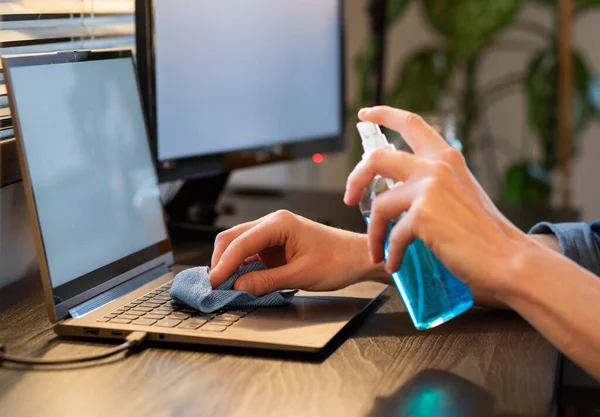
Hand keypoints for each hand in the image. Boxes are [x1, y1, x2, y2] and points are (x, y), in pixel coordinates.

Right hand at [209, 210, 376, 294]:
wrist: (356, 258)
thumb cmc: (337, 261)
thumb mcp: (301, 275)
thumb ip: (267, 281)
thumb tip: (239, 287)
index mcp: (279, 223)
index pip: (240, 243)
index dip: (223, 265)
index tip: (214, 283)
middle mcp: (273, 223)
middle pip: (232, 238)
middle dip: (221, 261)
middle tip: (215, 286)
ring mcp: (273, 232)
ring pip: (238, 244)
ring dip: (229, 264)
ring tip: (225, 286)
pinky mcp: (275, 244)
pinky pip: (250, 253)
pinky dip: (241, 266)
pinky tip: (239, 280)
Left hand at [344, 106, 535, 297]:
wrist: (508, 259)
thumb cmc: (485, 233)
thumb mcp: (460, 193)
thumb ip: (432, 185)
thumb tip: (397, 192)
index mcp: (446, 158)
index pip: (411, 123)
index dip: (383, 114)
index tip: (364, 114)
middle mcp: (436, 166)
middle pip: (377, 158)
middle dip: (355, 178)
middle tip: (350, 198)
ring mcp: (429, 188)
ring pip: (378, 205)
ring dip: (373, 232)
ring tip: (377, 251)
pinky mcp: (423, 215)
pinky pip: (392, 236)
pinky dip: (389, 253)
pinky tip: (393, 263)